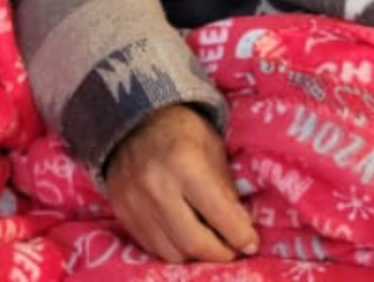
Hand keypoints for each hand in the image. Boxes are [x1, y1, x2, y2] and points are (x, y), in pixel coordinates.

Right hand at [105, 104, 258, 263]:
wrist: (134, 118)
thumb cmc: (183, 129)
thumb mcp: (213, 147)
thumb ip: (226, 188)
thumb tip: (242, 228)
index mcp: (186, 164)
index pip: (218, 214)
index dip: (239, 235)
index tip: (252, 244)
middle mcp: (158, 188)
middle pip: (194, 242)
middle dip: (220, 253)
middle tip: (234, 250)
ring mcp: (135, 204)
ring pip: (172, 252)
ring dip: (197, 255)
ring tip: (211, 244)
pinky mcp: (122, 213)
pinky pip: (152, 247)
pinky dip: (174, 249)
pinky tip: (187, 239)